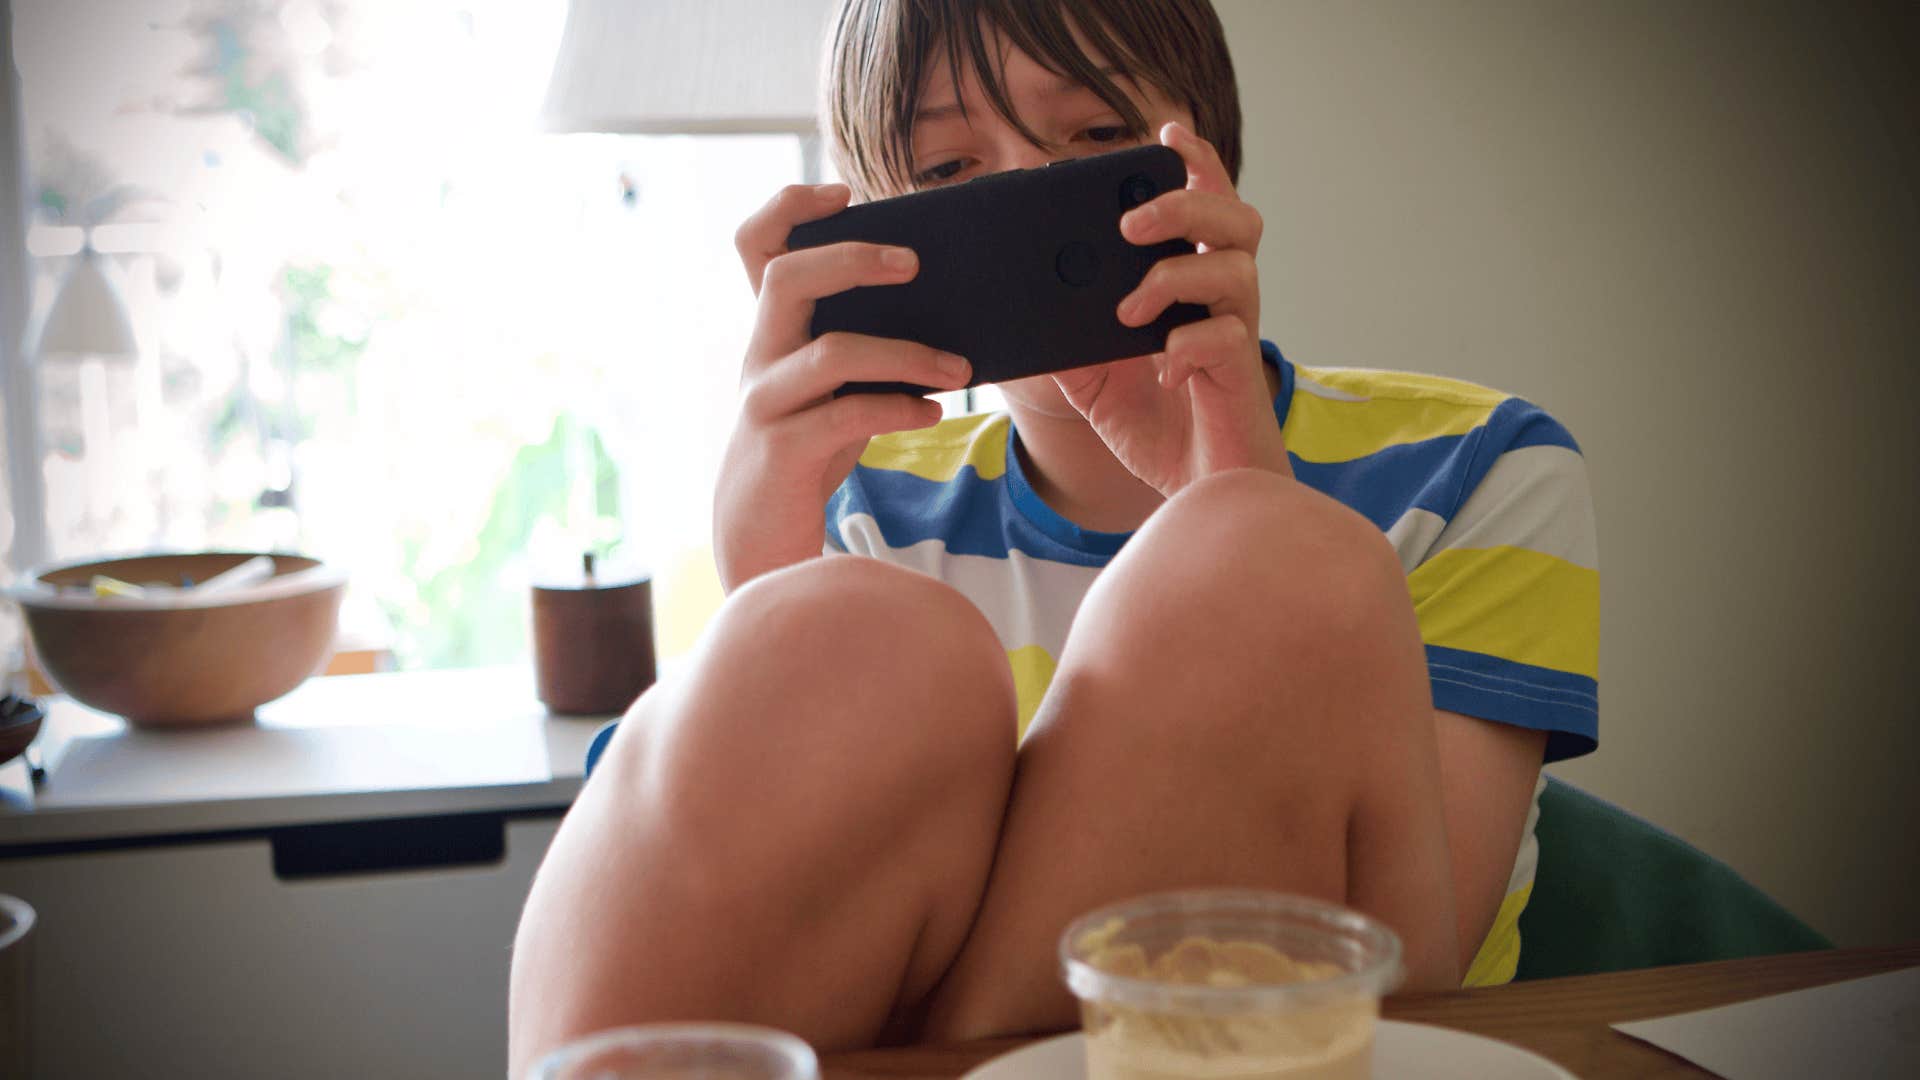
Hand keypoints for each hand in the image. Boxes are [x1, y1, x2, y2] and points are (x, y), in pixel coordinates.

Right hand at [717, 183, 972, 591]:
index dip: (789, 206)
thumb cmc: (809, 445)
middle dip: (853, 257)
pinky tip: (930, 411)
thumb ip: (860, 341)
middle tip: (915, 263)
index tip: (841, 192)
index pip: (754, 245)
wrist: (761, 533)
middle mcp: (759, 355)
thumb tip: (939, 301)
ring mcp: (766, 403)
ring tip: (959, 368)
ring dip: (906, 353)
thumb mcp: (828, 385)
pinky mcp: (784, 450)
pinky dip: (898, 408)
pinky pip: (847, 416)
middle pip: (785, 277)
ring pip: (831, 352)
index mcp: (771, 329)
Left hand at [1050, 122, 1289, 494]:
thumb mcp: (1090, 375)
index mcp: (1192, 283)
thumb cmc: (1153, 427)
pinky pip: (1225, 338)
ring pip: (1235, 267)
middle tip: (1131, 224)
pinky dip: (1185, 348)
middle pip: (1234, 217)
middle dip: (1183, 205)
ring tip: (1129, 308)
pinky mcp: (1241, 375)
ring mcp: (1236, 333)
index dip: (1197, 163)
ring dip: (1174, 276)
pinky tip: (1161, 372)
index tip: (1166, 133)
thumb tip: (1023, 304)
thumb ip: (1066, 336)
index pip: (1206, 204)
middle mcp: (1223, 298)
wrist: (1193, 494)